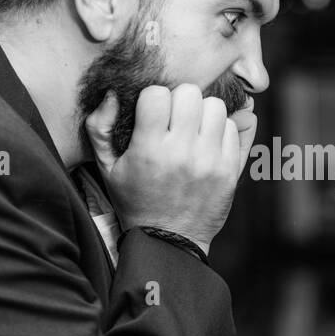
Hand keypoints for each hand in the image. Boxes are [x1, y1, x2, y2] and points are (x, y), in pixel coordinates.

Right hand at [84, 85, 245, 254]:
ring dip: (203, 113)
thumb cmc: (135, 200)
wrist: (168, 242)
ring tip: (193, 130)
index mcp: (149, 149)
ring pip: (216, 106)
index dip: (152, 99)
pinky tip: (207, 144)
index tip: (151, 114)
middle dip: (180, 100)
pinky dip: (221, 131)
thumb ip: (99, 127)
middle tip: (174, 118)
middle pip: (190, 93)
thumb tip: (112, 93)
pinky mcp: (231, 171)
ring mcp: (210, 161)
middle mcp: (183, 152)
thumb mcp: (106, 167)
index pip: (157, 94)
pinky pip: (234, 128)